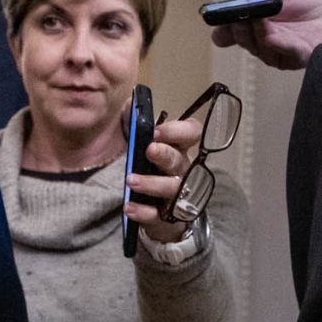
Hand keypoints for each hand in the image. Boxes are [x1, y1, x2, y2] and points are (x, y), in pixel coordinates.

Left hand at [127, 114, 203, 241]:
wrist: (159, 212)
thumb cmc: (152, 171)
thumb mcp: (144, 145)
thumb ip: (136, 123)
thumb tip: (130, 103)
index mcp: (179, 149)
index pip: (192, 133)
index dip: (178, 130)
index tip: (157, 131)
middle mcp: (184, 171)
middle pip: (180, 160)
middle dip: (165, 154)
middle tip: (148, 150)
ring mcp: (178, 196)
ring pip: (173, 188)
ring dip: (152, 183)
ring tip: (131, 181)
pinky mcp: (168, 218)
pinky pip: (158, 215)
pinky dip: (143, 211)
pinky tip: (129, 207)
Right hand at [209, 0, 321, 70]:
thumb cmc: (311, 11)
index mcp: (255, 27)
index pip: (230, 33)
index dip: (222, 30)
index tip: (217, 24)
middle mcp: (260, 43)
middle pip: (242, 39)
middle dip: (236, 28)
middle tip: (236, 17)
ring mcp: (274, 53)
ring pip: (257, 45)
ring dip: (254, 32)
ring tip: (255, 18)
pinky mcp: (290, 59)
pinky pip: (278, 50)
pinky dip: (272, 40)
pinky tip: (270, 32)